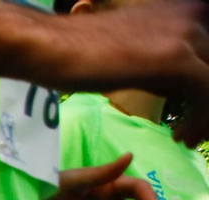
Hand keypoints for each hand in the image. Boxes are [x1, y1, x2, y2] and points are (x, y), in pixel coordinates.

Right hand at [56, 2, 208, 144]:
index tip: (193, 114)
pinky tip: (179, 137)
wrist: (52, 47)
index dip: (205, 90)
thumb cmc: (81, 51)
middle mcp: (194, 14)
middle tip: (191, 132)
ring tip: (186, 139)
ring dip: (206, 118)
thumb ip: (163, 61)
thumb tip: (178, 86)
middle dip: (208, 105)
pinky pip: (207, 94)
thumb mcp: (136, 51)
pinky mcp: (177, 60)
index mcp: (187, 8)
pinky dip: (200, 121)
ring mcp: (187, 34)